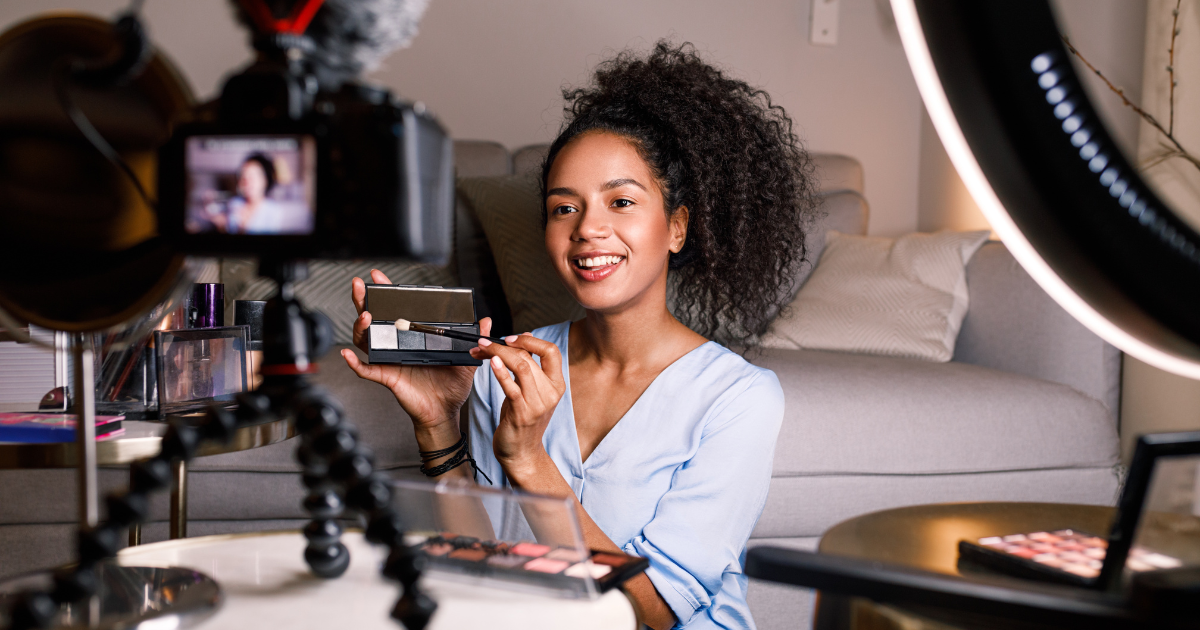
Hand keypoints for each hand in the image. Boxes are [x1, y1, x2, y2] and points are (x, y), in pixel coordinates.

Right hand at [341, 269, 488, 430]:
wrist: (446, 412)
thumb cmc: (451, 388)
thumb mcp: (466, 359)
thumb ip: (475, 339)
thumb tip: (486, 321)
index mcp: (413, 337)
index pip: (397, 310)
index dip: (386, 294)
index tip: (379, 278)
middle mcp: (397, 346)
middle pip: (374, 320)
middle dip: (364, 301)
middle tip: (360, 285)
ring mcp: (390, 361)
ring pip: (366, 341)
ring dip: (361, 327)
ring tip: (365, 316)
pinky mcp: (388, 377)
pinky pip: (367, 370)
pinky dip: (355, 363)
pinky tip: (348, 354)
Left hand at [471, 334, 565, 475]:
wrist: (522, 453)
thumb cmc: (524, 420)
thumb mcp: (531, 390)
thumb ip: (531, 366)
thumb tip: (527, 337)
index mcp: (556, 384)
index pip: (551, 351)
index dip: (530, 340)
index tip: (510, 337)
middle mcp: (551, 392)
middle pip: (530, 357)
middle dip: (502, 345)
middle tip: (483, 343)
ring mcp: (537, 404)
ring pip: (521, 367)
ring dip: (498, 354)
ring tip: (481, 349)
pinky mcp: (522, 413)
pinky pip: (512, 387)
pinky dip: (501, 372)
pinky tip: (491, 363)